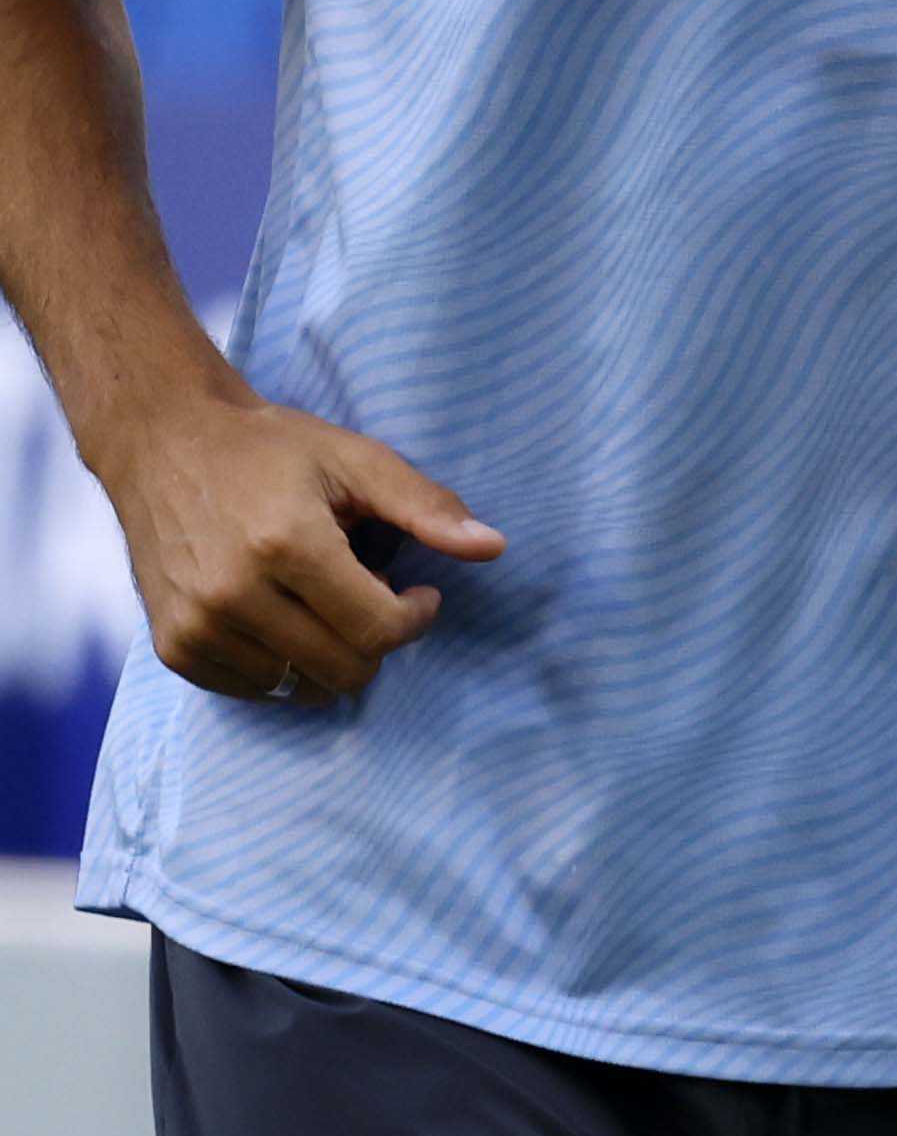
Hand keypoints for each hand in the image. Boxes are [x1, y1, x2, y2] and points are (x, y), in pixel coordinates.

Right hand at [95, 383, 497, 705]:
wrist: (164, 445)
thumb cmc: (270, 449)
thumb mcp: (356, 459)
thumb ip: (426, 506)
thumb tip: (493, 547)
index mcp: (287, 545)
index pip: (376, 630)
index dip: (415, 619)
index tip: (419, 593)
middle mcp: (234, 595)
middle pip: (342, 668)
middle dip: (377, 640)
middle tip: (371, 592)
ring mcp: (197, 627)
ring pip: (299, 686)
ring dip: (329, 652)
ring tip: (322, 597)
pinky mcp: (174, 647)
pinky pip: (255, 690)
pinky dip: (286, 665)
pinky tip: (285, 615)